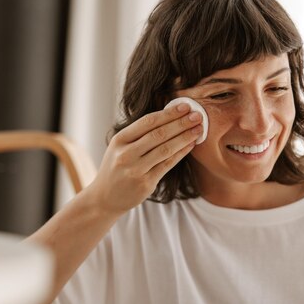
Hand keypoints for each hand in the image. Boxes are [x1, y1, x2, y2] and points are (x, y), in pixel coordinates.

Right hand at [86, 103, 202, 214]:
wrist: (104, 197)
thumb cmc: (116, 168)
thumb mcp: (119, 147)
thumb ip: (138, 134)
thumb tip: (169, 117)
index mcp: (119, 140)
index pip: (147, 122)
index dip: (168, 113)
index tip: (185, 106)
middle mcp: (126, 154)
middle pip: (159, 134)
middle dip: (181, 123)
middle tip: (198, 115)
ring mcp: (135, 170)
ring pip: (165, 149)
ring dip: (185, 137)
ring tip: (198, 129)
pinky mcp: (145, 184)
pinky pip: (167, 165)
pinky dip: (181, 153)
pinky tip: (190, 145)